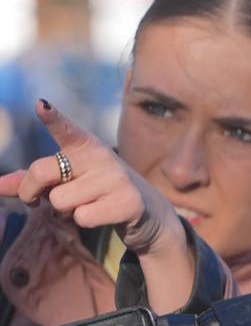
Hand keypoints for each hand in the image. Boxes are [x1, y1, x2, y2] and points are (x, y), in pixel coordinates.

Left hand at [0, 99, 189, 262]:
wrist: (145, 210)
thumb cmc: (94, 191)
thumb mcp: (64, 181)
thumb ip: (30, 182)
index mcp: (83, 146)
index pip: (65, 129)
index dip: (52, 117)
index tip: (41, 105)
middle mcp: (100, 156)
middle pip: (41, 172)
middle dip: (32, 192)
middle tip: (41, 200)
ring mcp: (115, 177)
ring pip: (60, 201)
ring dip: (66, 211)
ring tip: (88, 204)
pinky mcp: (126, 201)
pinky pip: (82, 217)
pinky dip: (86, 220)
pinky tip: (103, 213)